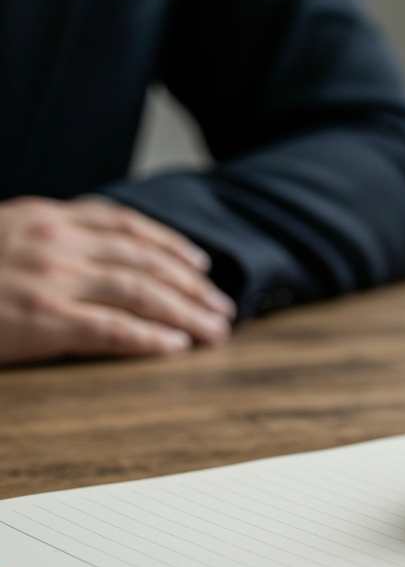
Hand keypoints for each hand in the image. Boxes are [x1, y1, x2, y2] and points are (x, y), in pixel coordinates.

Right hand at [0, 196, 234, 365]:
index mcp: (46, 218)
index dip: (171, 245)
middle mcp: (56, 242)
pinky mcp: (42, 320)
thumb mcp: (4, 236)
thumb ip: (48, 239)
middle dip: (191, 286)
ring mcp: (50, 280)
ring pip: (139, 293)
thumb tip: (96, 256)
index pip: (126, 226)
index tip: (200, 264)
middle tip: (222, 306)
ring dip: (185, 312)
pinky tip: (176, 348)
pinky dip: (149, 338)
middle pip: (144, 261)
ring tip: (214, 330)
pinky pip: (111, 329)